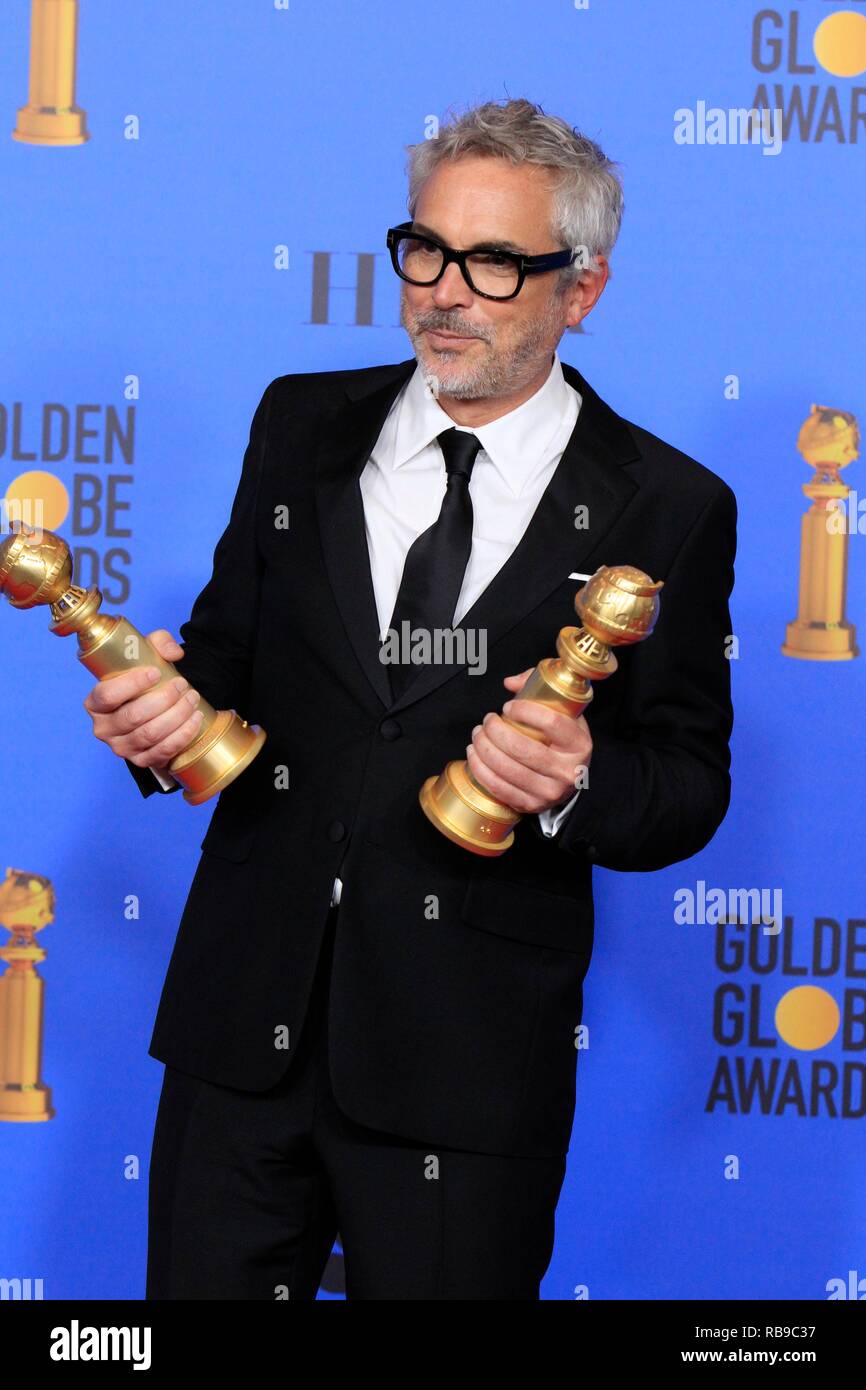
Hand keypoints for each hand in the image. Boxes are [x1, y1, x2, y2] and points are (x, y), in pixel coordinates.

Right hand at [83, 629, 203, 770]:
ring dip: (176, 716)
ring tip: (192, 698)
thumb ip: (158, 643)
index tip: (156, 672)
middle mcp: (104, 728)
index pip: (107, 695)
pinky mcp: (141, 760)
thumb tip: (173, 653)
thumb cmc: (146, 681)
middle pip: (133, 717)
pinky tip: (195, 719)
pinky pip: (163, 751)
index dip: (132, 684)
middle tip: (181, 685)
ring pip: (150, 734)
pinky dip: (183, 734)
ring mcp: (121, 747)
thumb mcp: (147, 656)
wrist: (155, 708)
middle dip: (163, 700)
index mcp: (95, 703)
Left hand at [464, 668, 592, 814]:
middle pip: (523, 748)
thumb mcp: (562, 712)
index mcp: (579, 744)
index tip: (508, 707)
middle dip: (495, 731)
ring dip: (483, 748)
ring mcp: (550, 792)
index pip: (552, 724)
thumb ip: (539, 687)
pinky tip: (474, 755)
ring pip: (507, 769)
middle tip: (486, 720)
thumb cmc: (561, 739)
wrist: (569, 776)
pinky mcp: (531, 805)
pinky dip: (481, 769)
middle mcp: (568, 771)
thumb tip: (510, 683)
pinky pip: (499, 788)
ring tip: (477, 734)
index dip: (524, 711)